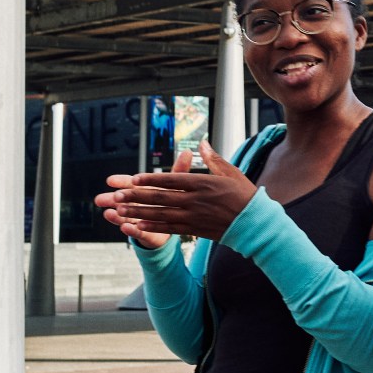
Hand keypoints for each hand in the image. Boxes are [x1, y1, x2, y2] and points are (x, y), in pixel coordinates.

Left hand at [96, 140, 258, 243]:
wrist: (254, 223)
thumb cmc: (244, 195)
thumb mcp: (231, 172)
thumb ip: (213, 158)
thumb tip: (202, 143)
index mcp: (204, 183)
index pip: (172, 180)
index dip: (151, 179)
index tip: (134, 178)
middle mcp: (196, 200)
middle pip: (160, 197)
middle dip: (137, 196)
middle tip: (117, 194)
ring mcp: (194, 216)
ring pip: (160, 214)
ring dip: (139, 211)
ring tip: (121, 210)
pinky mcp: (195, 229)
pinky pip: (170, 228)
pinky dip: (153, 226)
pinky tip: (138, 224)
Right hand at [97, 150, 189, 248]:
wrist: (175, 222)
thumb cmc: (171, 198)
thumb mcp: (175, 184)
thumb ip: (179, 169)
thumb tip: (188, 152)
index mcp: (144, 189)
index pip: (130, 183)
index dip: (120, 182)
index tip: (110, 180)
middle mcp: (138, 203)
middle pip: (124, 200)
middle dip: (114, 199)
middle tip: (104, 199)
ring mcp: (140, 218)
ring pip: (126, 216)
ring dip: (117, 215)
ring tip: (110, 213)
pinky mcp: (147, 232)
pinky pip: (139, 232)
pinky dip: (132, 230)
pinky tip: (125, 227)